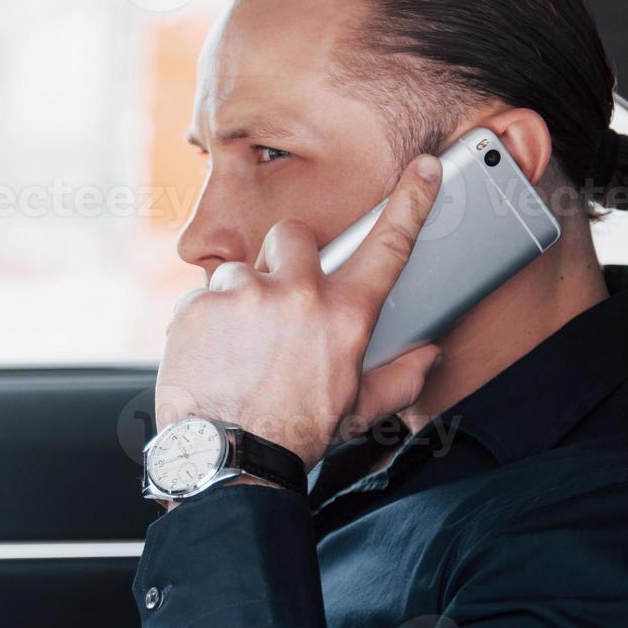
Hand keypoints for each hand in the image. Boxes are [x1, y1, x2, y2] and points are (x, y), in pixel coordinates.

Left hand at [157, 155, 446, 471]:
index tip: (423, 168)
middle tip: (274, 304)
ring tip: (235, 348)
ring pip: (239, 271)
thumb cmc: (293, 435)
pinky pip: (201, 298)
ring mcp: (245, 295)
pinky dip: (201, 323)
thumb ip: (397, 378)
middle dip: (282, 261)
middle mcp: (297, 294)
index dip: (410, 203)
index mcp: (345, 315)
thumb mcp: (356, 410)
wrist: (229, 460)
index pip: (387, 246)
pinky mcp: (198, 305)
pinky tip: (208, 358)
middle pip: (292, 237)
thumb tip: (428, 355)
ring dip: (237, 300)